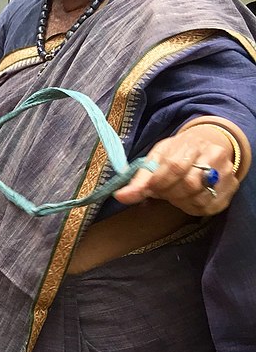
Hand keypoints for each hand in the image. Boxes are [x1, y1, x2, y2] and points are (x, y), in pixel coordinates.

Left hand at [115, 124, 240, 215]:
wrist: (211, 144)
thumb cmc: (180, 151)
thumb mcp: (158, 156)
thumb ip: (140, 177)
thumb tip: (120, 197)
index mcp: (191, 143)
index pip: (174, 166)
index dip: (159, 182)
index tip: (151, 187)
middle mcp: (213, 156)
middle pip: (188, 184)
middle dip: (169, 193)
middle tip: (163, 191)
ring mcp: (226, 172)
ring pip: (199, 197)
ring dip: (180, 202)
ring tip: (175, 194)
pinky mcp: (231, 188)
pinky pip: (210, 207)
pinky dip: (193, 208)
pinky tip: (188, 200)